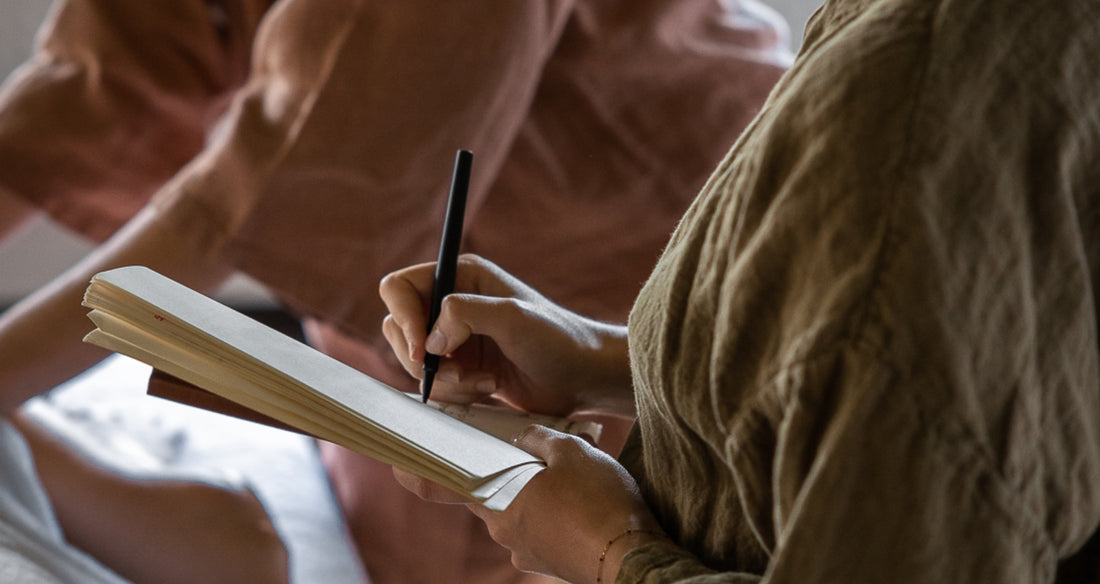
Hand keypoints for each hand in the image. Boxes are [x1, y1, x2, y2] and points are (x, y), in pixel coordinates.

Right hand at [380, 254, 633, 417]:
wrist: (582, 377)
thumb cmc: (557, 340)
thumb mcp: (512, 317)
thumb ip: (464, 313)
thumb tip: (428, 340)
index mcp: (461, 276)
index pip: (399, 288)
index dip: (404, 318)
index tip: (424, 350)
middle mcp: (451, 303)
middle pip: (397, 329)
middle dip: (423, 359)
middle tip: (459, 374)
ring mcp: (453, 337)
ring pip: (412, 362)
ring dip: (444, 381)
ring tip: (485, 383)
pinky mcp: (460, 367)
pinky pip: (432, 384)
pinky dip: (453, 394)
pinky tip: (488, 389)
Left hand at [394, 425, 664, 583]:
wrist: (633, 558)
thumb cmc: (600, 500)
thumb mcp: (571, 451)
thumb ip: (539, 439)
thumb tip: (523, 437)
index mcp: (497, 499)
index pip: (440, 485)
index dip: (417, 472)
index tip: (398, 461)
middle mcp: (502, 529)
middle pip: (488, 493)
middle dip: (507, 472)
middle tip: (529, 451)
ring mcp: (524, 550)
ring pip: (518, 511)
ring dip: (536, 494)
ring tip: (571, 477)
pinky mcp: (548, 562)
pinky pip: (540, 530)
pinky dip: (553, 515)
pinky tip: (580, 503)